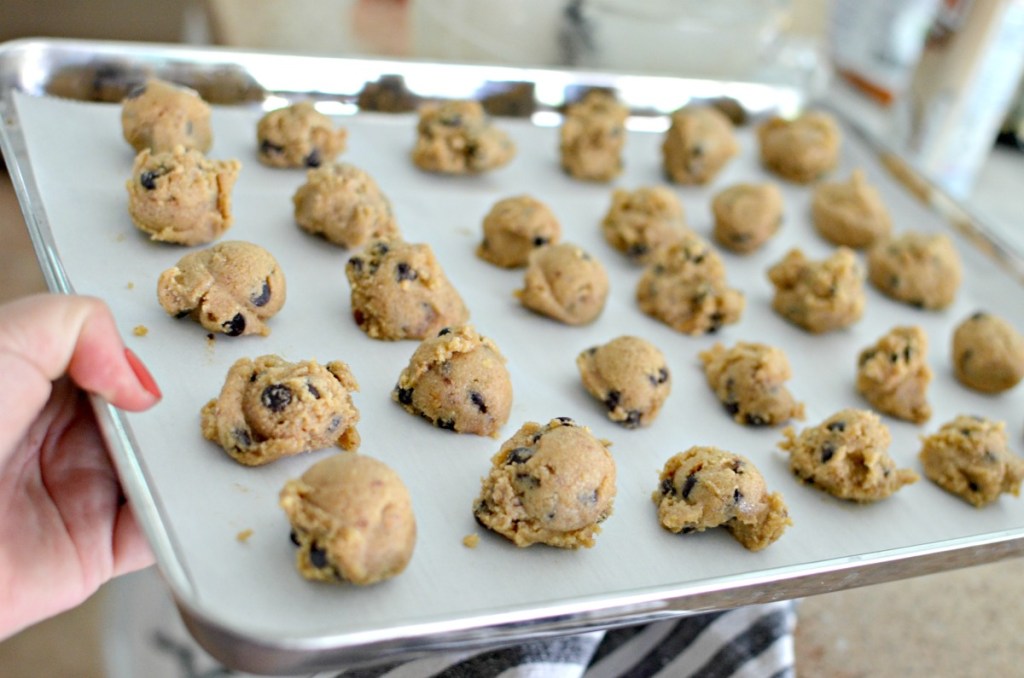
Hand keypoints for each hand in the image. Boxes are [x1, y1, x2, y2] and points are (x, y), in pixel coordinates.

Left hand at [0, 294, 161, 639]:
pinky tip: (180, 493)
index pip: (111, 368)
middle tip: (170, 411)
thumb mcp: (4, 341)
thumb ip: (76, 322)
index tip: (147, 371)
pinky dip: (178, 516)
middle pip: (145, 419)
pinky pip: (156, 532)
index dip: (138, 364)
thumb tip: (135, 378)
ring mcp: (79, 497)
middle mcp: (59, 443)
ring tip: (184, 450)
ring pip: (160, 472)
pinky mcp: (94, 552)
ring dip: (184, 462)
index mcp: (36, 392)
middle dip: (172, 411)